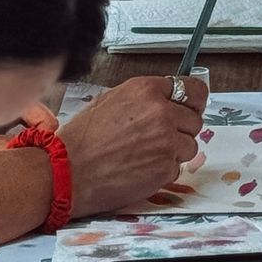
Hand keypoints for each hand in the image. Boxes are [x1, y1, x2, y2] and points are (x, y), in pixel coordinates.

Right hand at [63, 76, 207, 214]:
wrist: (66, 173)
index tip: (192, 107)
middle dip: (181, 128)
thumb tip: (166, 100)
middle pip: (195, 119)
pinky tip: (140, 168)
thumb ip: (144, 98)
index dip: (194, 100)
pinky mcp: (165, 169)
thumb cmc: (81, 140)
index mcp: (146, 90)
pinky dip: (163, 170)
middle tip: (159, 137)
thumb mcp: (110, 100)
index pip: (193, 89)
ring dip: (174, 151)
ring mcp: (166, 142)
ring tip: (145, 155)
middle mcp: (161, 113)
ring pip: (190, 145)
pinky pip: (178, 167)